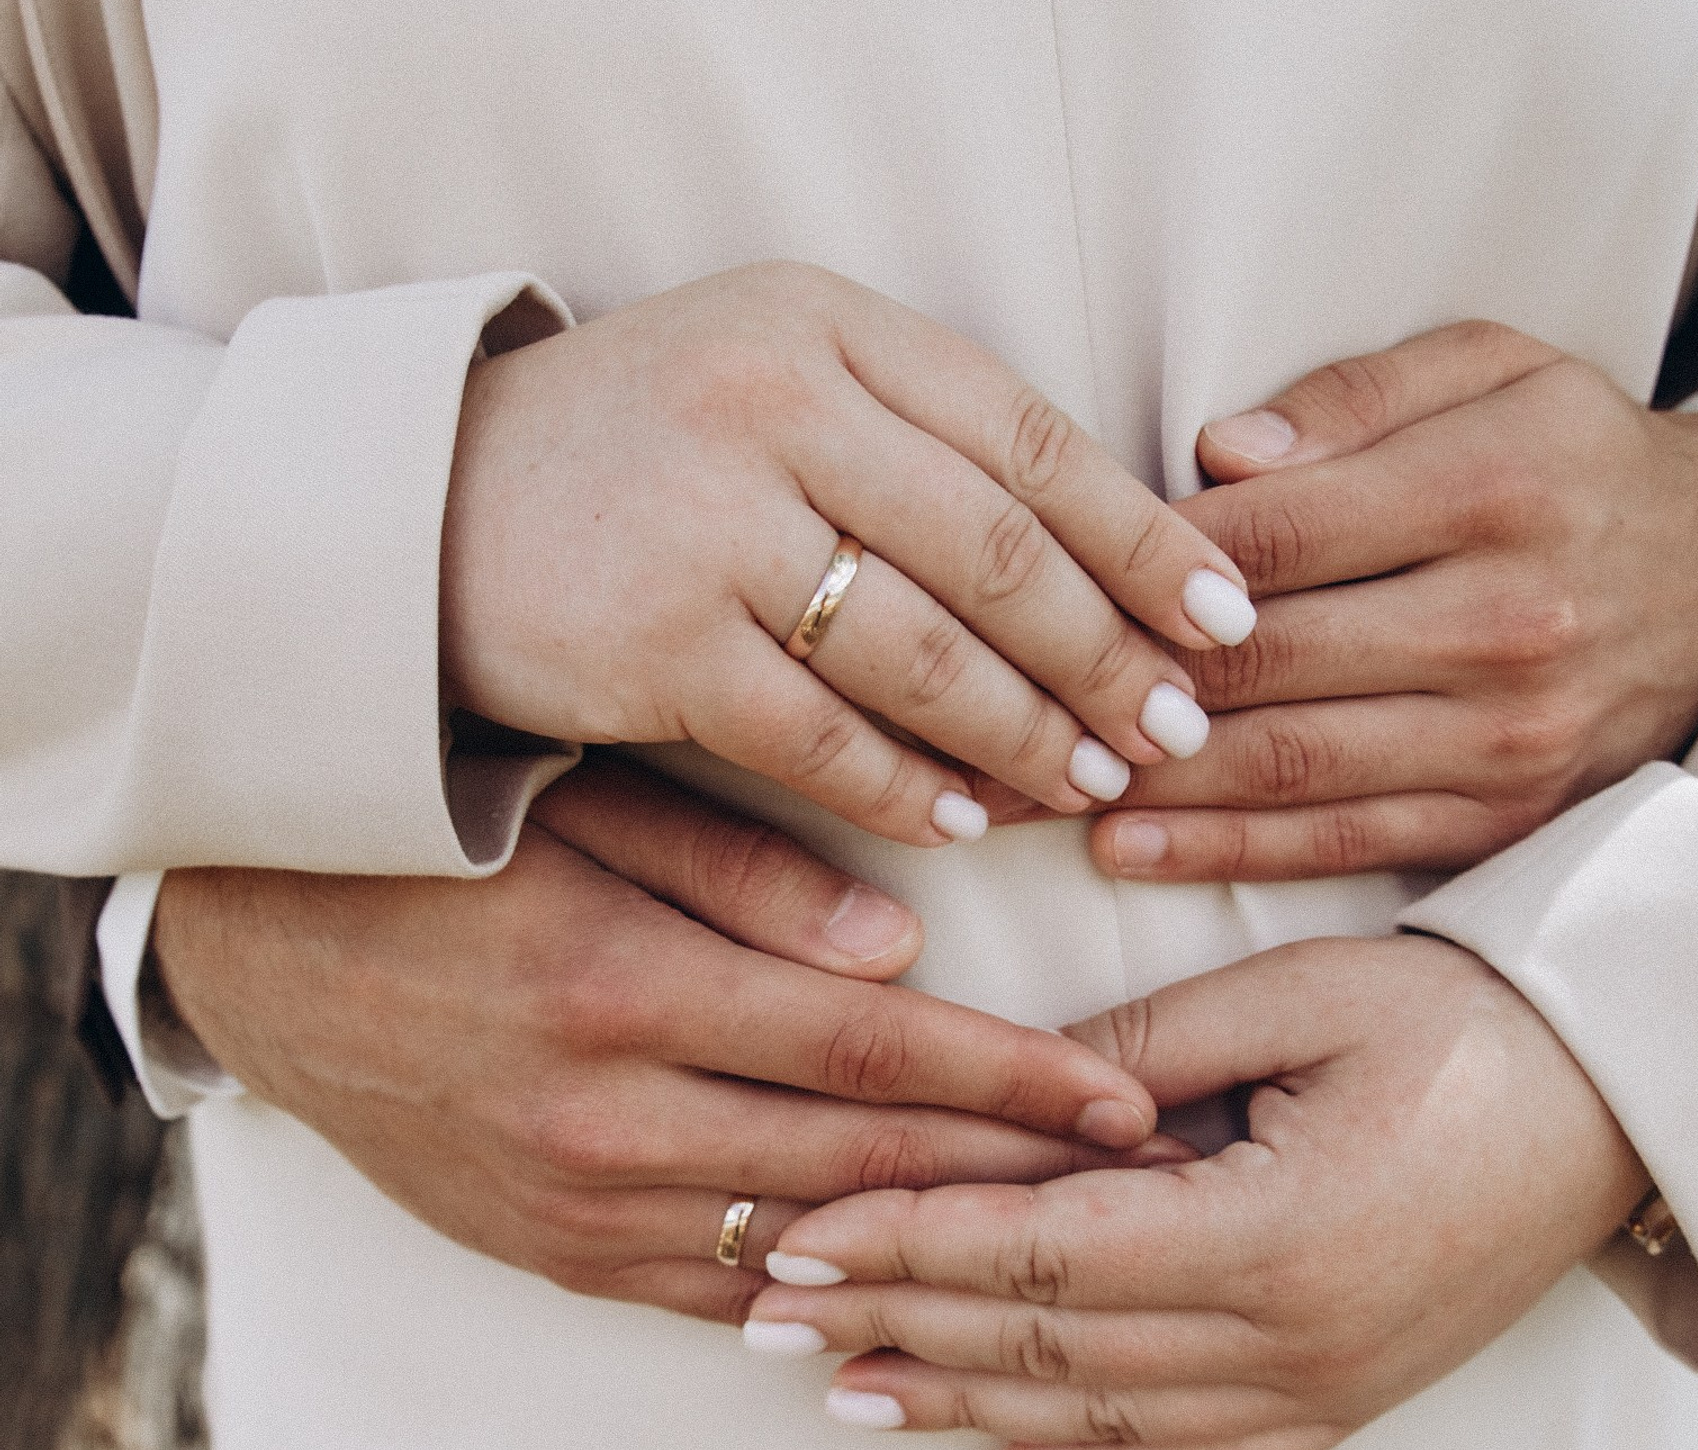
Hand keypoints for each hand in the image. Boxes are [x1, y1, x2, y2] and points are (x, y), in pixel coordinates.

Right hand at [151, 757, 1183, 1325]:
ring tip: (1065, 1256)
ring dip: (946, 1253)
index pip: (876, 1048)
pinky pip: (714, 1293)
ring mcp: (576, 1204)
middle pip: (867, 1159)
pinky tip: (911, 1304)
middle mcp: (609, 1116)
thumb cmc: (433, 855)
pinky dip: (820, 1301)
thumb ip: (743, 874)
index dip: (1017, 1081)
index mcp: (629, 987)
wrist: (254, 953)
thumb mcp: (579, 813)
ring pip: (805, 1243)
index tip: (1129, 1103)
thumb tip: (901, 945)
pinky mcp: (549, 1251)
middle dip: (1020, 1180)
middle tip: (1146, 1195)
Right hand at [441, 263, 1253, 845]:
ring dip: (1025, 732)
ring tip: (1088, 783)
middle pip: (998, 551)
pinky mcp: (653, 640)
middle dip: (1107, 654)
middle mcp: (773, 400)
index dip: (1144, 536)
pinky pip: (821, 735)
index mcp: (824, 323)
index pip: (1030, 436)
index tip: (1225, 619)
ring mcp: (708, 520)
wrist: (417, 510)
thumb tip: (1104, 565)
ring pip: (923, 651)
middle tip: (1176, 729)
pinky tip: (966, 823)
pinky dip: (906, 787)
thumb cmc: (636, 459)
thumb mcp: (773, 390)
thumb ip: (917, 446)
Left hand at [743, 934, 1647, 1449]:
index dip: (910, 1242)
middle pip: (1046, 1344)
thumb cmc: (1469, 1023)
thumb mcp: (1302, 999)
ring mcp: (1317, 1387)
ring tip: (847, 1396)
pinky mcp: (1341, 1401)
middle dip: (898, 1322)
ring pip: (1100, 1416)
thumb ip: (1145, 1053)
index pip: (1039, 1252)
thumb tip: (1013, 1089)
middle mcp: (1286, 1337)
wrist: (1621, 1099)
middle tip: (772, 1315)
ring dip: (964, 1405)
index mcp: (1270, 1231)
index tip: (802, 1234)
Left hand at [1076, 321, 1697, 881]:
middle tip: (981, 712)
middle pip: (1262, 661)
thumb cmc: (1580, 461)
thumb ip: (1354, 404)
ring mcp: (1505, 732)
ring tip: (1020, 793)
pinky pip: (1341, 838)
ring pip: (1286, 765)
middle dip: (1107, 693)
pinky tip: (1127, 850)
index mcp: (1492, 488)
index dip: (1137, 573)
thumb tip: (1210, 462)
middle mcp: (1504, 619)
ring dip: (1141, 788)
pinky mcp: (1501, 811)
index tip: (1031, 593)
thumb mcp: (1496, 373)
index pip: (1272, 540)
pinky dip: (1226, 851)